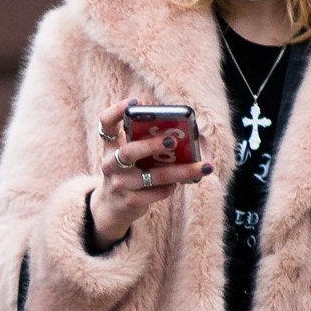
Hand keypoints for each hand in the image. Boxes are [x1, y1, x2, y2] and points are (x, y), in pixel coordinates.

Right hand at [88, 99, 214, 246]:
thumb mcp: (131, 157)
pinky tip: (178, 184)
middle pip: (129, 151)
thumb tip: (188, 134)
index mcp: (111, 146)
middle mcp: (110, 164)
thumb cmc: (130, 173)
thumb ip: (147, 142)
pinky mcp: (129, 201)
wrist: (113, 207)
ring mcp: (118, 184)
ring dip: (181, 171)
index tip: (134, 102)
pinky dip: (171, 187)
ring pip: (152, 175)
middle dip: (152, 145)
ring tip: (204, 167)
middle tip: (173, 141)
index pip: (106, 123)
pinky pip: (156, 193)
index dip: (117, 110)